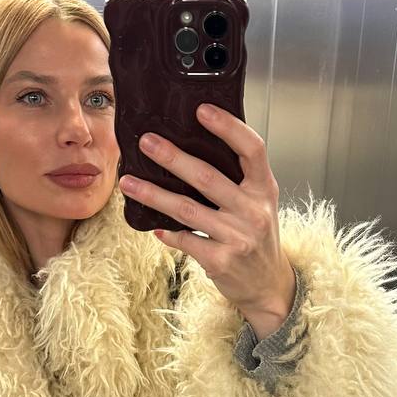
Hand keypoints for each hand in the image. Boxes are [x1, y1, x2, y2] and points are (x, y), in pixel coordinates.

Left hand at [118, 103, 295, 332]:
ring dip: (154, 195)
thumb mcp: (260, 204)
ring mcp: (237, 238)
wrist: (268, 285)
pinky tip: (151, 225)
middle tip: (146, 142)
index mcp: (264, 189)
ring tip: (129, 182)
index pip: (251, 149)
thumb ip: (239, 179)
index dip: (228, 127)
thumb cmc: (258, 238)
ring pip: (187, 210)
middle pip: (208, 178)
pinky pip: (185, 240)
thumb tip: (194, 148)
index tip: (201, 110)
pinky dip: (167, 232)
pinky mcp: (220, 260)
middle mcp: (253, 211)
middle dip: (173, 158)